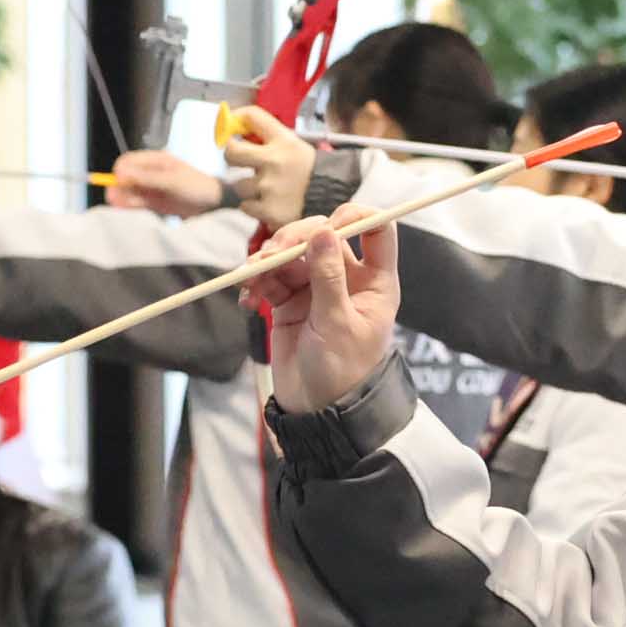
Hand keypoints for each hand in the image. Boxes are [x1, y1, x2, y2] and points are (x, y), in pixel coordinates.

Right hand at [103, 149, 219, 217]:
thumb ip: (146, 178)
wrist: (213, 205)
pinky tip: (126, 207)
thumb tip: (121, 173)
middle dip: (118, 186)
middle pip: (125, 177)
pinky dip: (129, 205)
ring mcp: (151, 188)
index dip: (120, 171)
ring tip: (121, 204)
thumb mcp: (171, 182)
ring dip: (122, 197)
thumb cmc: (197, 187)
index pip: (128, 161)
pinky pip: (135, 202)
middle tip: (114, 197)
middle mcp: (150, 173)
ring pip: (128, 191)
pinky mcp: (153, 202)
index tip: (118, 182)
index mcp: (156, 160)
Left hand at [224, 113, 322, 231]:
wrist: (331, 197)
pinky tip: (269, 202)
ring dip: (249, 187)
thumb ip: (267, 136)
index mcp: (283, 140)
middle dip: (231, 155)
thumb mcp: (293, 145)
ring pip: (239, 184)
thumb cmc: (308, 170)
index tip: (233, 129)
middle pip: (232, 151)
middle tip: (238, 159)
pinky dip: (254, 206)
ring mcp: (271, 187)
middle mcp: (275, 161)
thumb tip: (235, 130)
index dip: (236, 119)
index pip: (251, 116)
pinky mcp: (269, 210)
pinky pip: (246, 206)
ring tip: (267, 188)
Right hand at [263, 214, 399, 412]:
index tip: (328, 225)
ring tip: (250, 280)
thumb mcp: (338, 324)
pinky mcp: (290, 300)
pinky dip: (257, 282)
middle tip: (270, 256)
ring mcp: (317, 287)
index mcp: (375, 281)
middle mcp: (348, 278)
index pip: (377, 230)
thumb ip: (329, 277)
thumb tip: (323, 231)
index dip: (356, 216)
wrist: (317, 410)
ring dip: (268, 261)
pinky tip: (248, 298)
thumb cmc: (342, 372)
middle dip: (294, 239)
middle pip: (323, 234)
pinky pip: (272, 277)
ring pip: (292, 253)